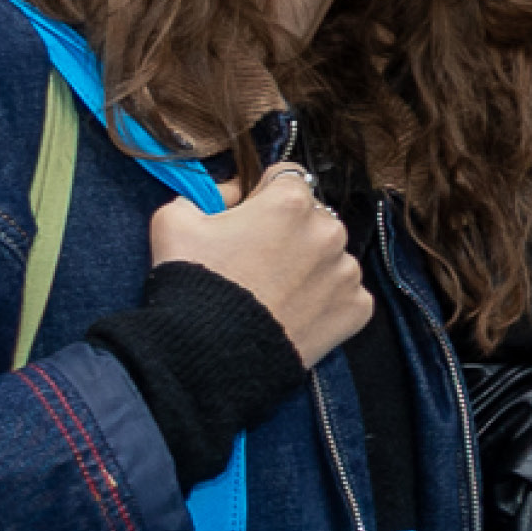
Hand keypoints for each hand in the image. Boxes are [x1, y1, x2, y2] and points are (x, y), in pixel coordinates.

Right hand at [148, 168, 369, 367]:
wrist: (211, 351)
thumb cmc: (193, 283)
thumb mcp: (175, 221)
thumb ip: (204, 193)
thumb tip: (231, 194)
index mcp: (291, 201)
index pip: (287, 179)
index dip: (263, 197)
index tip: (249, 219)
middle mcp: (329, 230)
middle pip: (313, 219)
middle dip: (289, 232)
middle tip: (258, 261)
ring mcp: (346, 271)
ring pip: (332, 257)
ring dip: (310, 267)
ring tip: (274, 292)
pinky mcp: (356, 308)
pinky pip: (345, 295)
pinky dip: (325, 301)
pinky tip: (294, 313)